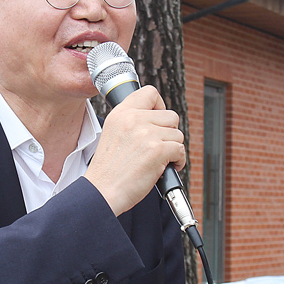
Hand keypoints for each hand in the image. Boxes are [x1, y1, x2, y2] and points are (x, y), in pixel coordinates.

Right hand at [85, 85, 185, 215]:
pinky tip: (165, 168)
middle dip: (169, 133)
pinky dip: (178, 161)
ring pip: (178, 134)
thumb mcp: (112, 133)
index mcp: (121, 113)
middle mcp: (133, 119)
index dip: (159, 106)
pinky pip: (180, 150)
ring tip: (159, 160)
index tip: (157, 120)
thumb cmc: (108, 170)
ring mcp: (146, 134)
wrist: (102, 191)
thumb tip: (157, 119)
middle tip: (158, 147)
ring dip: (173, 148)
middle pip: (171, 116)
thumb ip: (132, 122)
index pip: (149, 92)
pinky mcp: (157, 150)